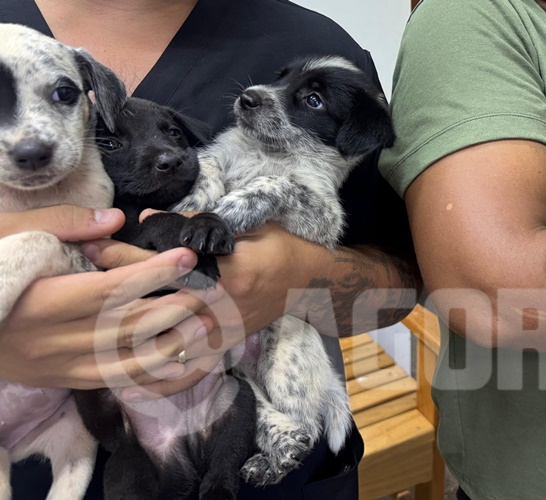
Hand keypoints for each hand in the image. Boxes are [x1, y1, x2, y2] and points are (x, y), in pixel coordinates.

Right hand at [0, 205, 215, 388]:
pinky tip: (183, 361)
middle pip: (126, 327)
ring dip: (172, 344)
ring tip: (205, 322)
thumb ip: (62, 227)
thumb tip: (114, 221)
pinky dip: (153, 374)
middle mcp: (53, 342)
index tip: (185, 257)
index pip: (108, 289)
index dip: (151, 273)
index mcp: (40, 302)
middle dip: (174, 307)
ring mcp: (60, 367)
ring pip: (128, 362)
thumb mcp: (6, 238)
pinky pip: (116, 382)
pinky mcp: (64, 381)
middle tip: (211, 289)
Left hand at [87, 221, 327, 398]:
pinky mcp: (226, 346)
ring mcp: (224, 331)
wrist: (312, 282)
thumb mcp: (246, 226)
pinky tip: (132, 387)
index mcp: (227, 271)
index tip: (93, 248)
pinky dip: (162, 382)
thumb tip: (148, 218)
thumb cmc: (280, 248)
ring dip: (127, 339)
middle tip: (74, 288)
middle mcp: (223, 306)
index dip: (127, 256)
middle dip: (114, 295)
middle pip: (158, 303)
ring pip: (169, 341)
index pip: (166, 265)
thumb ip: (198, 223)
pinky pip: (192, 370)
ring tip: (88, 338)